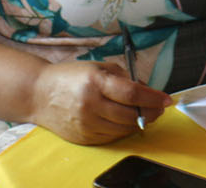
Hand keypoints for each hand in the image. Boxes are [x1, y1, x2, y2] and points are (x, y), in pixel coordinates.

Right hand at [28, 61, 170, 144]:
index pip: (133, 94)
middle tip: (159, 107)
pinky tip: (126, 121)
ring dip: (139, 122)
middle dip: (151, 112)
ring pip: (124, 129)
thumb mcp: (97, 67)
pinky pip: (112, 137)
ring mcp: (86, 124)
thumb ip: (123, 77)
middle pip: (131, 115)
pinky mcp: (83, 137)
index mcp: (95, 81)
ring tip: (144, 113)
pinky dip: (123, 130)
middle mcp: (91, 104)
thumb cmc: (69, 77)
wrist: (39, 94)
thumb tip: (146, 90)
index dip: (154, 98)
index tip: (166, 99)